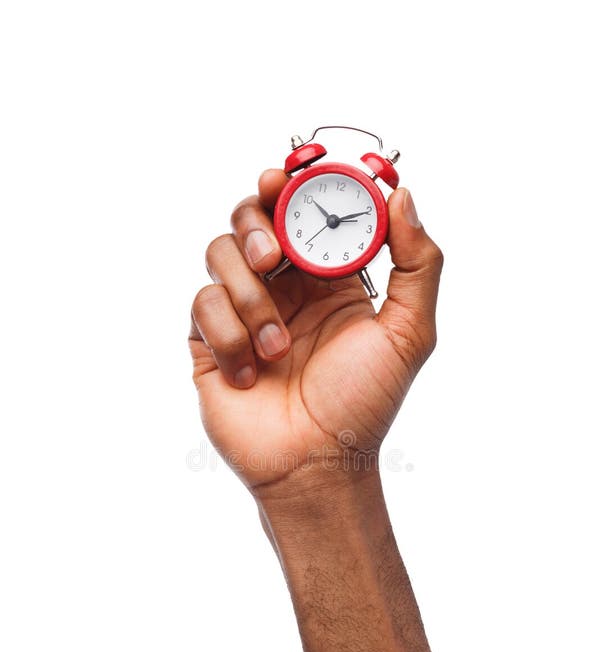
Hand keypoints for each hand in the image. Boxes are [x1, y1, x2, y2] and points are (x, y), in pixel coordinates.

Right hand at [189, 169, 442, 496]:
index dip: (296, 186)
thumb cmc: (363, 404)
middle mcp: (285, 287)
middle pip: (252, 218)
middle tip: (273, 259)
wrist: (314, 466)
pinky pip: (202, 303)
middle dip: (257, 226)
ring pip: (221, 254)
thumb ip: (417, 263)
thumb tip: (402, 194)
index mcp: (329, 279)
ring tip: (278, 348)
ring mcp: (243, 311)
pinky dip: (228, 333)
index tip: (290, 177)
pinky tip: (252, 374)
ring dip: (249, 297)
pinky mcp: (209, 339)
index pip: (306, 211)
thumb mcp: (409, 334)